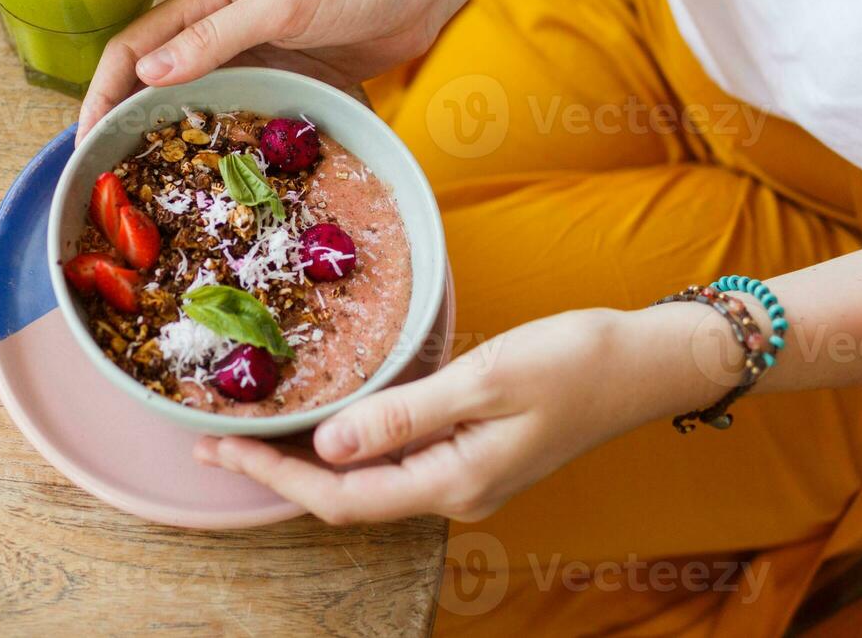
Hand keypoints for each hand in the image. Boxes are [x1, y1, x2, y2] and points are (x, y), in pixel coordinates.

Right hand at [76, 0, 492, 141]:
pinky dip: (222, 144)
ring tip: (157, 188)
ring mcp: (252, 60)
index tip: (87, 142)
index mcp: (206, 2)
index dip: (102, 93)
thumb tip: (147, 71)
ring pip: (194, 104)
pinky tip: (219, 177)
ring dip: (173, 139)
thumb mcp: (282, 3)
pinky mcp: (283, 83)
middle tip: (113, 179)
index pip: (132, 48)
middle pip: (154, 82)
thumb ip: (216, 35)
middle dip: (127, 124)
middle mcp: (220, 33)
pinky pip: (238, 117)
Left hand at [194, 305, 728, 523]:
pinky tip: (326, 422)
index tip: (219, 448)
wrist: (647, 364)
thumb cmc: (575, 362)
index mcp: (453, 481)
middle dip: (277, 475)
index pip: (340, 498)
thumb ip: (404, 416)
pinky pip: (395, 460)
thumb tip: (327, 450)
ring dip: (308, 463)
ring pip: (368, 483)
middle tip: (214, 443)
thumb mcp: (485, 380)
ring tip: (253, 435)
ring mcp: (465, 476)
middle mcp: (453, 491)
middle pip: (346, 500)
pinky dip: (349, 445)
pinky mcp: (474, 453)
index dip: (273, 479)